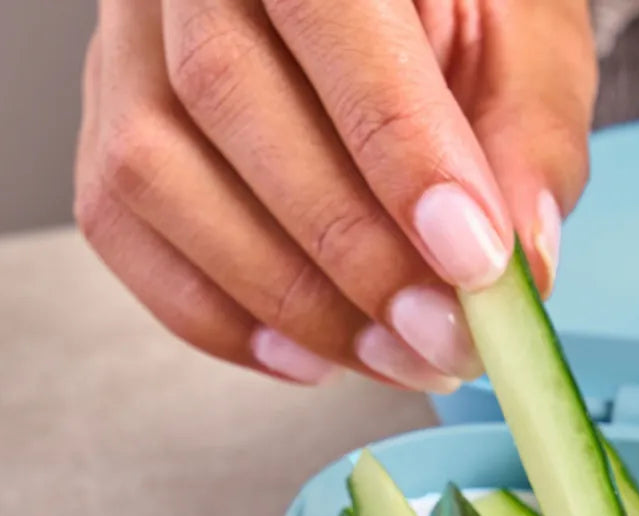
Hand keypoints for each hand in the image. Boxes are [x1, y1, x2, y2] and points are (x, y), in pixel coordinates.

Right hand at [74, 0, 596, 390]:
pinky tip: (313, 354)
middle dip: (350, 250)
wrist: (391, 8)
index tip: (471, 260)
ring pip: (154, 173)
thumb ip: (531, 137)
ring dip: (287, 299)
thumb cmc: (462, 9)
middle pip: (225, 95)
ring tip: (395, 357)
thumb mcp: (529, 41)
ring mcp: (125, 41)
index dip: (400, 151)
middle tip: (442, 337)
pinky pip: (121, 230)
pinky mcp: (108, 125)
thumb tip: (521, 264)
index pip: (329, 12)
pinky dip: (219, 316)